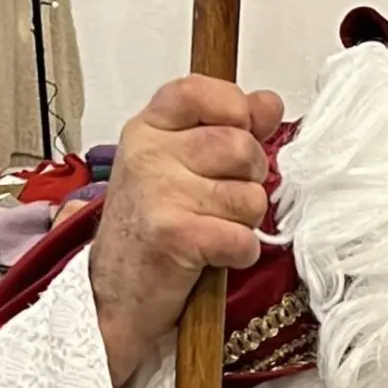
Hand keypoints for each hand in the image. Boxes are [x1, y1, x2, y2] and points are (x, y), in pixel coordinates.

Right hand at [89, 75, 284, 387]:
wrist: (118, 296)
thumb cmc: (154, 225)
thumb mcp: (183, 163)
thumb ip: (230, 126)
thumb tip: (268, 102)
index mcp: (149, 129)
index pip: (200, 91)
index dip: (235, 109)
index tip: (239, 130)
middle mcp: (148, 155)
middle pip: (242, 146)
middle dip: (250, 179)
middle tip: (222, 200)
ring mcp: (158, 194)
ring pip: (251, 196)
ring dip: (244, 221)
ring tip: (212, 228)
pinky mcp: (174, 236)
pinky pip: (243, 237)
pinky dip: (240, 253)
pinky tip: (215, 256)